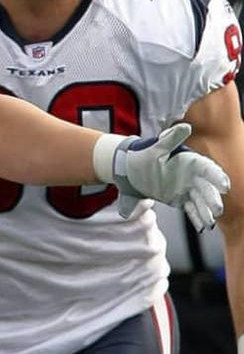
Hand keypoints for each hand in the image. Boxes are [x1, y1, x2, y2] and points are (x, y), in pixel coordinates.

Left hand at [96, 123, 228, 230]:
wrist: (128, 169)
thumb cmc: (143, 155)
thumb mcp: (156, 147)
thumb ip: (171, 138)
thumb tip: (185, 126)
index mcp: (189, 161)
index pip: (207, 169)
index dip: (216, 176)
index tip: (224, 186)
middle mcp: (191, 176)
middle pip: (206, 188)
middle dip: (213, 198)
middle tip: (217, 209)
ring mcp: (187, 188)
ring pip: (200, 201)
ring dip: (206, 211)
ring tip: (209, 222)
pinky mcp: (180, 199)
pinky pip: (191, 209)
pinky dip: (196, 218)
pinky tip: (202, 227)